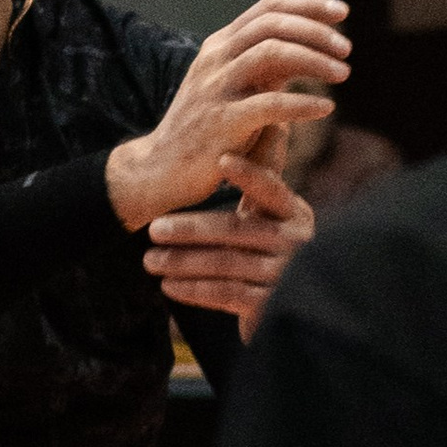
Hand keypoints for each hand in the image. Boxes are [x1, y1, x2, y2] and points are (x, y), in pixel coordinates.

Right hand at [107, 0, 349, 234]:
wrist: (160, 169)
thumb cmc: (205, 128)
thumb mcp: (231, 86)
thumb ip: (263, 65)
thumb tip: (308, 48)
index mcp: (220, 45)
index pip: (268, 8)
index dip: (308, 5)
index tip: (342, 12)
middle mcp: (216, 59)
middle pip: (273, 25)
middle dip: (316, 31)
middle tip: (347, 48)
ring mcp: (216, 89)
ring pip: (272, 54)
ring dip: (314, 60)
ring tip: (343, 73)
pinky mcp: (221, 123)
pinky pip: (270, 105)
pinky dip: (303, 103)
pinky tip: (326, 108)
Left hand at [143, 136, 315, 337]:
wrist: (289, 306)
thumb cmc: (270, 250)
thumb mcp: (270, 218)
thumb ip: (259, 187)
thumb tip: (244, 140)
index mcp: (294, 213)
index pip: (270, 189)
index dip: (248, 175)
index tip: (222, 160)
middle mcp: (295, 241)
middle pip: (236, 229)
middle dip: (190, 228)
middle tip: (154, 229)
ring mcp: (284, 274)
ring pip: (225, 263)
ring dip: (183, 262)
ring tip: (150, 261)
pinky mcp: (270, 304)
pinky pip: (227, 294)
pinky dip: (195, 290)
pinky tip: (169, 286)